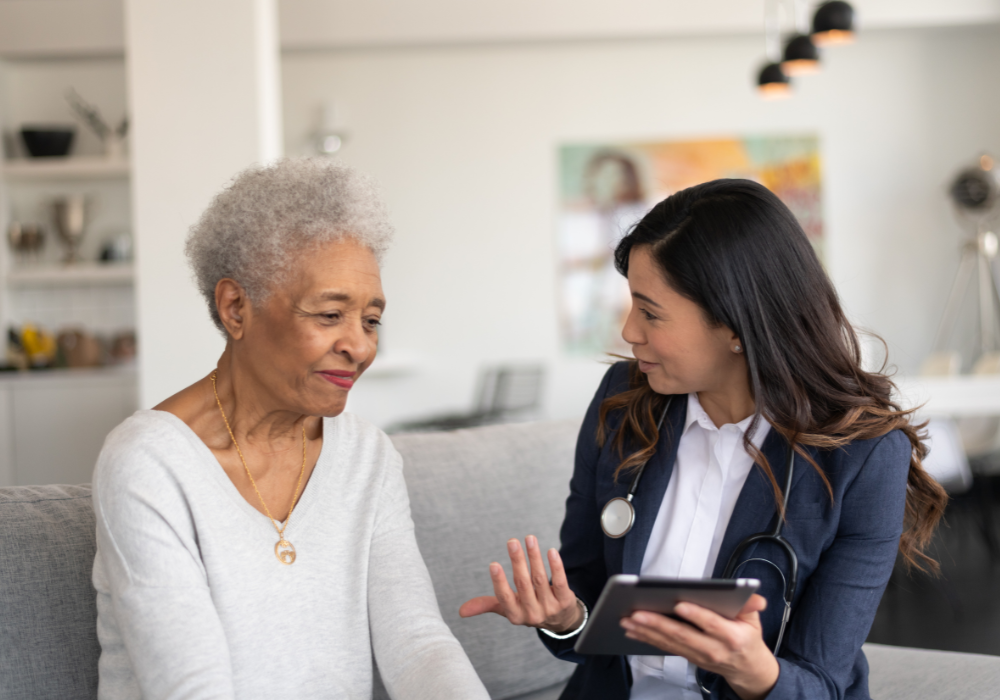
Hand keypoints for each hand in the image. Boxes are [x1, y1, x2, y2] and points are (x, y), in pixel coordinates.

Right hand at [459, 536, 581, 633]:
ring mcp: (550, 608)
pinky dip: (556, 566)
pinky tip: (551, 551)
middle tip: (512, 542)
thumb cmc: (529, 609)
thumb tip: (461, 611)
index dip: (499, 582)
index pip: (505, 598)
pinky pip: (560, 581)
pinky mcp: (565, 601)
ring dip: (534, 557)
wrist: (560, 621)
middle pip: (523, 584)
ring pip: (540, 578)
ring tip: (529, 539)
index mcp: (515, 615)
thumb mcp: (508, 609)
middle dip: (517, 561)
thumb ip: (487, 605)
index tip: (494, 565)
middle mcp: (532, 613)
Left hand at [620, 594, 779, 699]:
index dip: (695, 615)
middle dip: (657, 623)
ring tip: (627, 619)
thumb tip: (756, 598)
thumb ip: (750, 606)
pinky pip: (665, 648)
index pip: (711, 624)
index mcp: (731, 637)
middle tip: (637, 612)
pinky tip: (632, 631)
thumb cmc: (748, 639)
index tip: (679, 604)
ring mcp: (698, 656)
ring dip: (645, 631)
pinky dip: (647, 639)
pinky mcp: (688, 657)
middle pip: (683, 635)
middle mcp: (713, 649)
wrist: (748, 670)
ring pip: (669, 643)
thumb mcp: (754, 620)